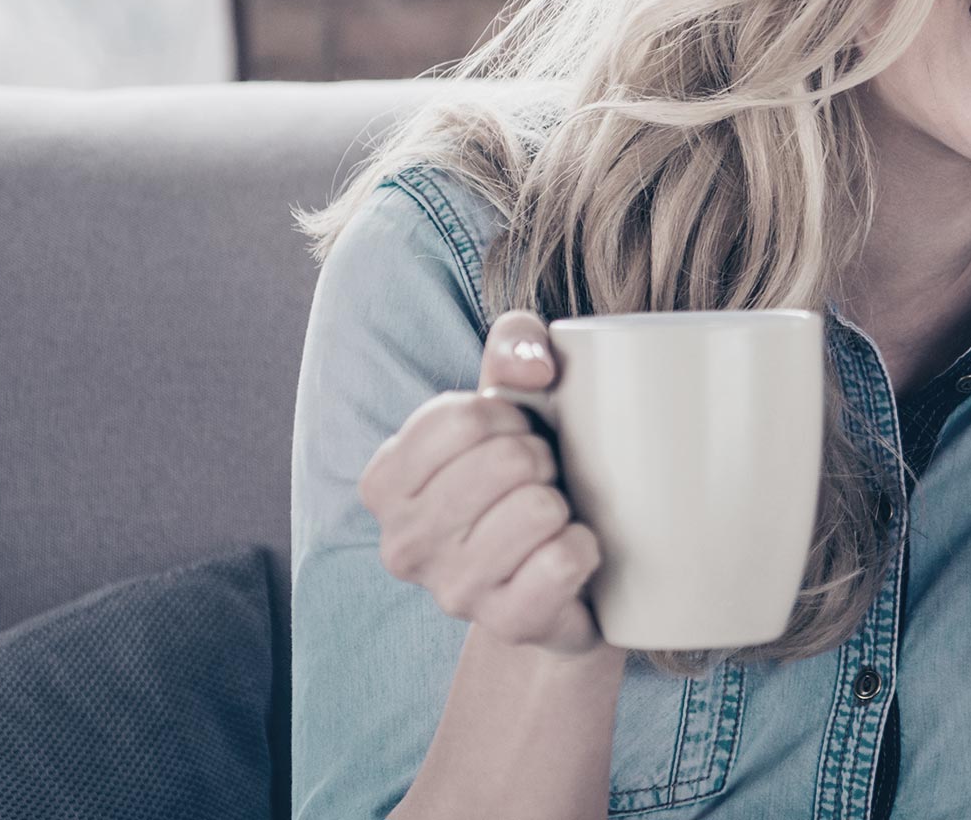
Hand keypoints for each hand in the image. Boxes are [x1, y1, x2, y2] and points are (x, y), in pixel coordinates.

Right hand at [357, 310, 603, 656]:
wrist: (560, 580)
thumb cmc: (526, 475)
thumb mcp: (513, 399)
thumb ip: (514, 345)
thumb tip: (536, 366)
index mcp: (384, 482)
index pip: (463, 416)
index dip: (510, 415)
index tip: (513, 438)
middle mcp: (402, 544)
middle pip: (506, 460)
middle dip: (541, 459)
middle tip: (539, 482)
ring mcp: (452, 593)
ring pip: (538, 509)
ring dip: (563, 502)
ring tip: (550, 518)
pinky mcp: (508, 625)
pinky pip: (564, 561)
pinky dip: (586, 547)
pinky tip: (571, 554)